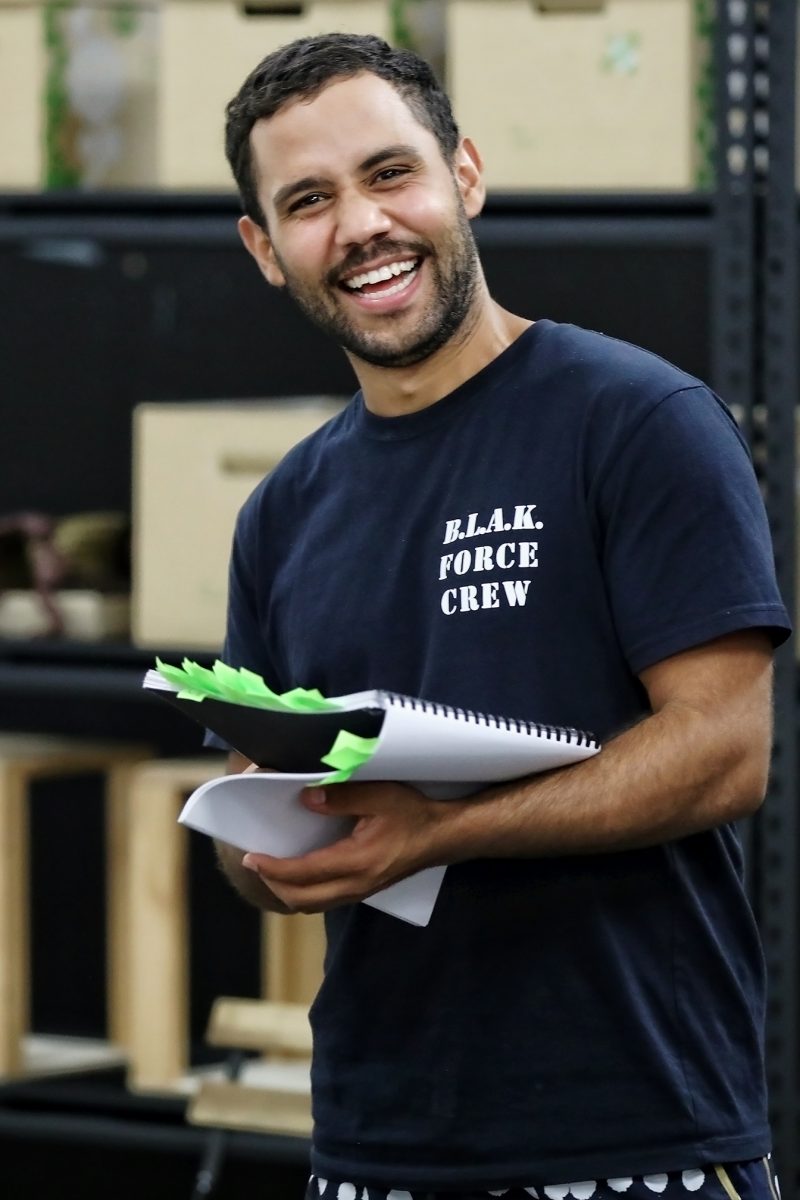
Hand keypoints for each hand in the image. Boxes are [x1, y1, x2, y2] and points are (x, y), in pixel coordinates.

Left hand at [241, 780, 449, 912]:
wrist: (443, 836)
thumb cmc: (413, 814)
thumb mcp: (380, 796)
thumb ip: (342, 796)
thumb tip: (306, 799)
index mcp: (357, 862)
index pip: (303, 873)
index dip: (273, 868)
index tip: (251, 857)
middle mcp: (356, 885)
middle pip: (302, 899)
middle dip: (274, 884)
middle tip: (255, 863)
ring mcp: (361, 891)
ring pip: (313, 904)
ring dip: (288, 892)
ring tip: (271, 871)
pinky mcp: (365, 890)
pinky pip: (326, 900)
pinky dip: (305, 892)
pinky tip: (300, 875)